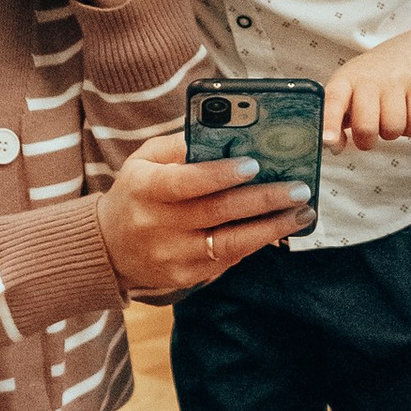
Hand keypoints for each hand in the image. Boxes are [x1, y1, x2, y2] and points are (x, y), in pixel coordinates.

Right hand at [95, 131, 312, 294]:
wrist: (109, 246)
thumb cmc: (136, 192)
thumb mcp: (144, 159)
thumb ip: (178, 145)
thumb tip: (221, 134)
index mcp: (145, 189)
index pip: (186, 183)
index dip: (220, 174)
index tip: (254, 164)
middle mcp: (158, 225)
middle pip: (217, 212)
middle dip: (263, 199)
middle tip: (298, 188)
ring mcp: (172, 255)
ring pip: (229, 244)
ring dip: (271, 228)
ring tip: (301, 213)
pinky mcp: (185, 276)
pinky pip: (227, 260)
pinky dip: (256, 243)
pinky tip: (278, 229)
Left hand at [323, 33, 410, 149]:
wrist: (407, 54)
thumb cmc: (368, 85)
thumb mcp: (346, 95)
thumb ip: (334, 122)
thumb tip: (332, 146)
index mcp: (344, 81)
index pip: (333, 102)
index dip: (329, 123)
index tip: (328, 141)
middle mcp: (369, 79)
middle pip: (366, 127)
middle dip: (366, 141)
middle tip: (367, 133)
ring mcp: (396, 81)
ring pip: (393, 129)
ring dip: (391, 133)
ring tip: (388, 118)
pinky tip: (406, 114)